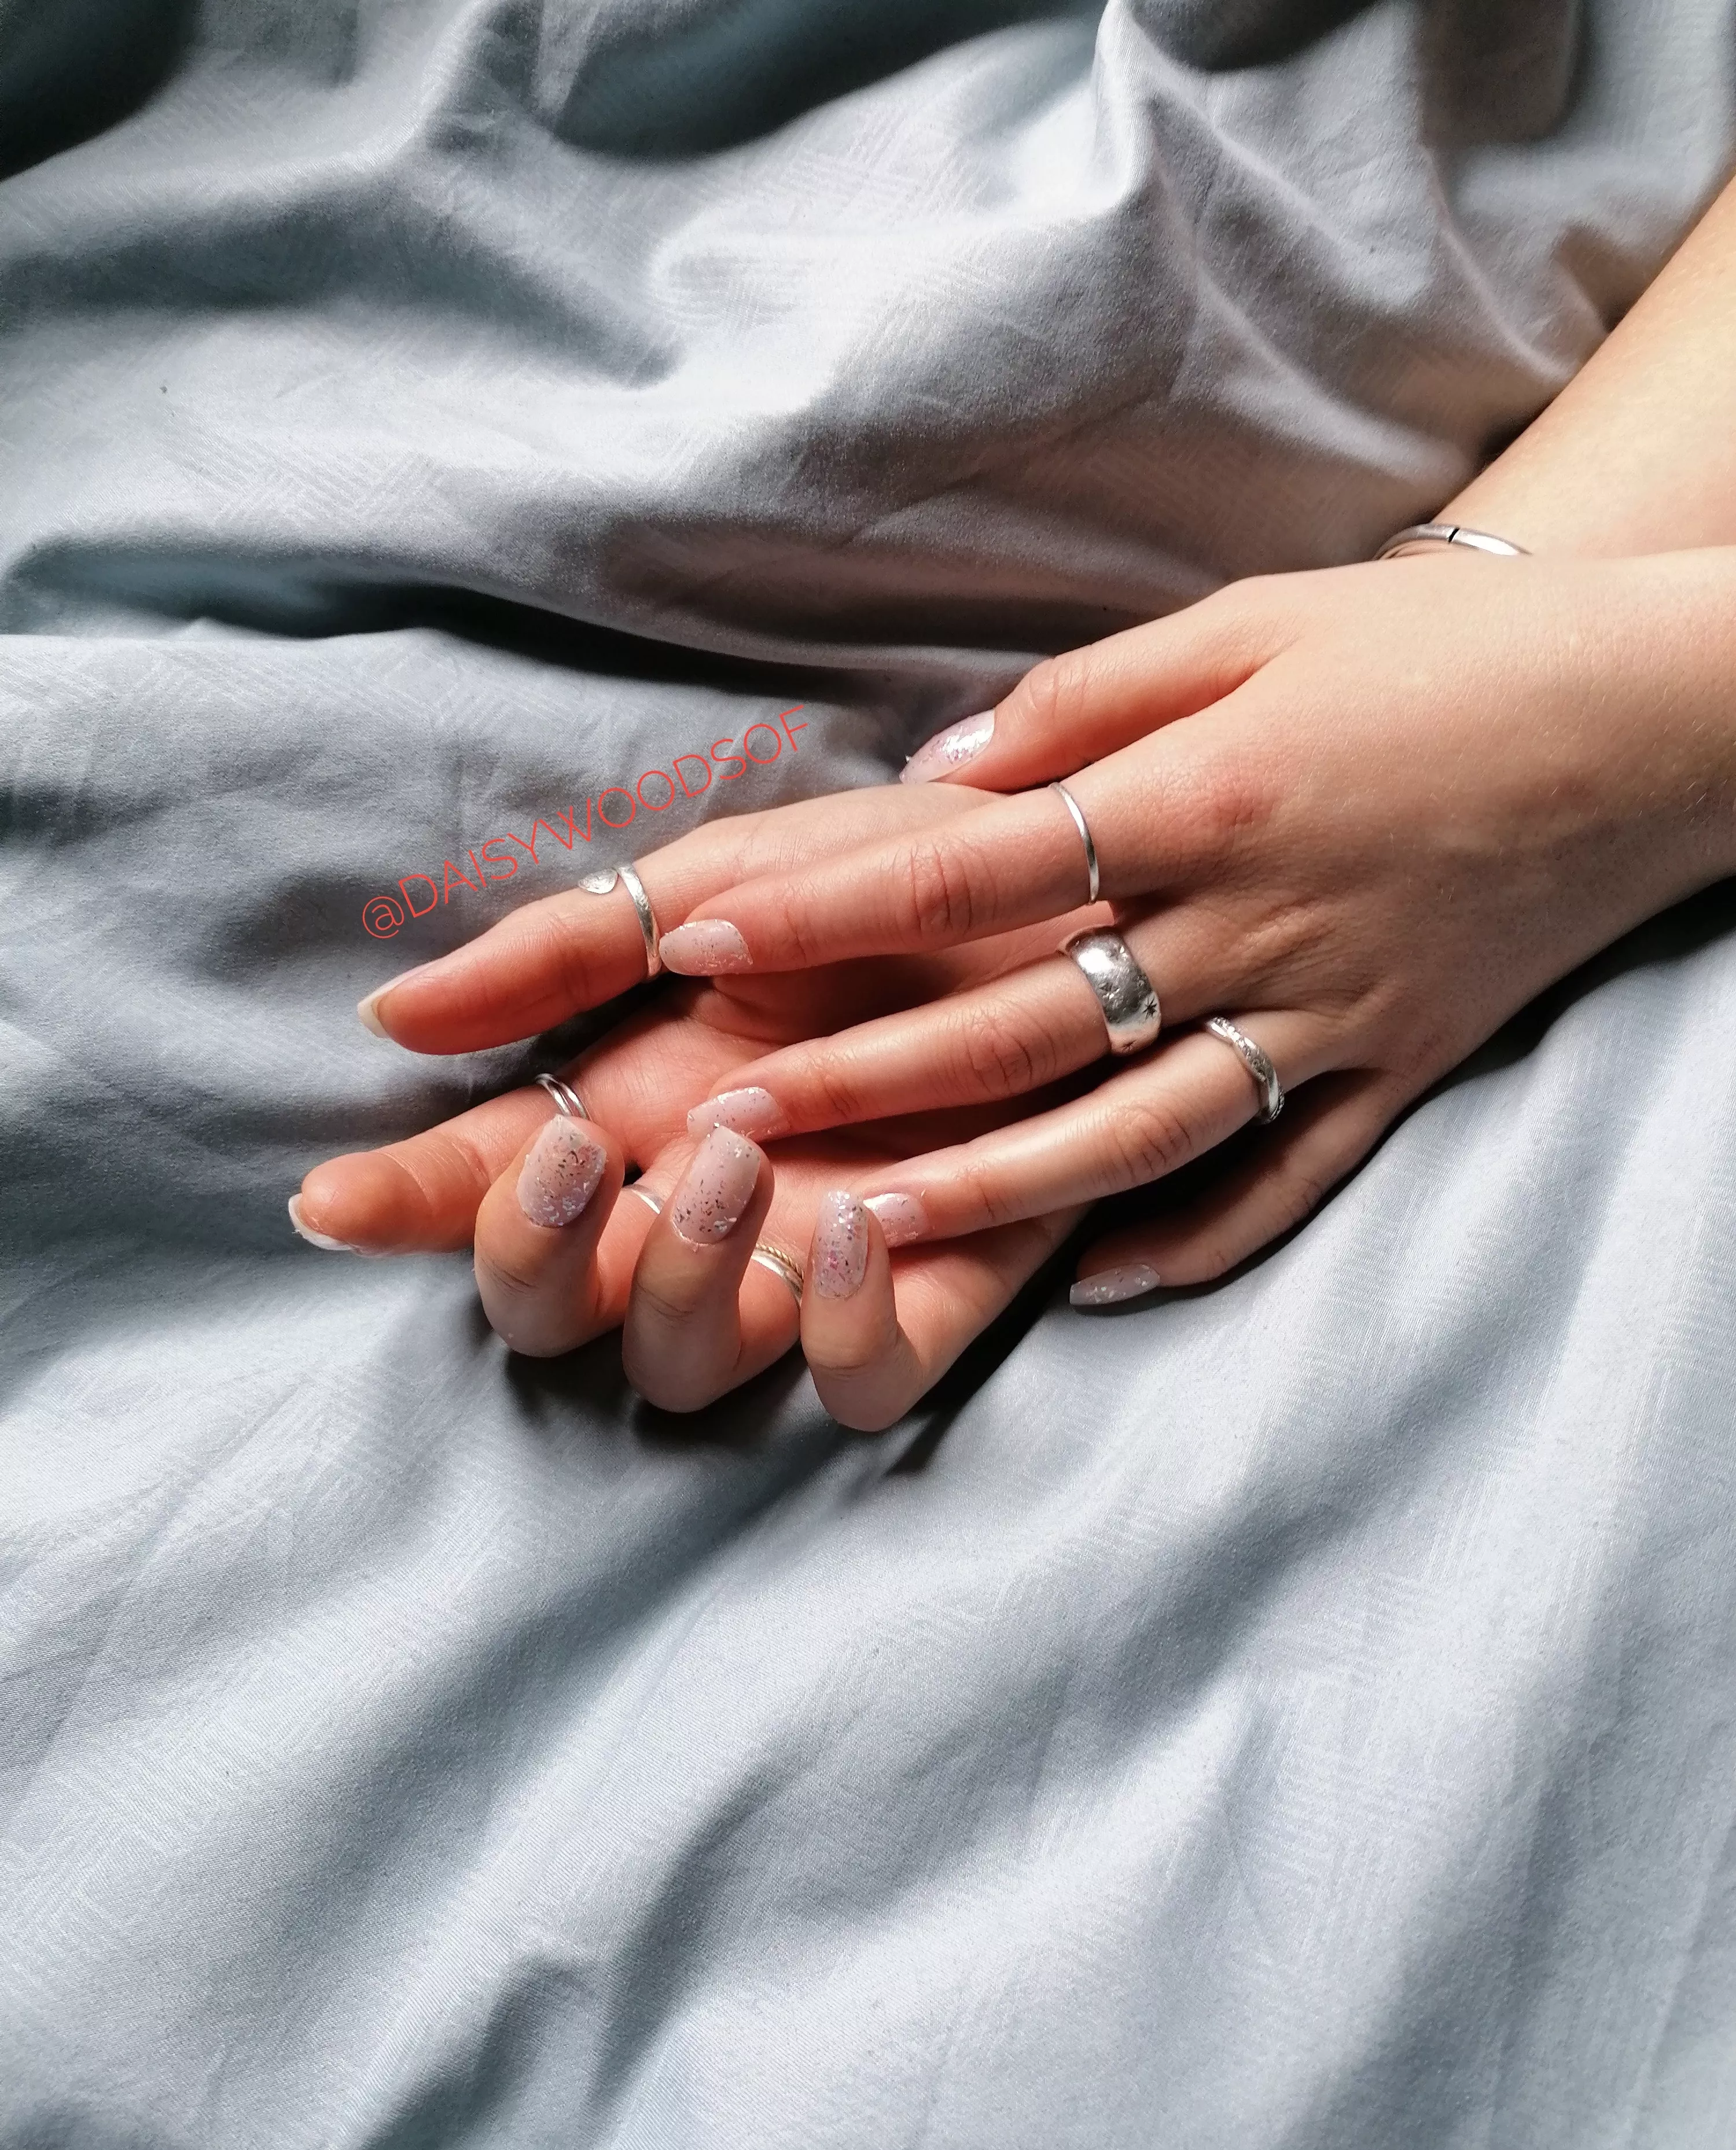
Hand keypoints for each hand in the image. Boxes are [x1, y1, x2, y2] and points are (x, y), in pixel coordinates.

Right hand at [292, 789, 1083, 1425]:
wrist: (1098, 886)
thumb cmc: (911, 876)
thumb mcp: (727, 880)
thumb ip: (567, 949)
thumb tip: (394, 1018)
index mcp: (641, 1099)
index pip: (487, 1181)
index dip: (409, 1206)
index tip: (335, 1199)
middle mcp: (710, 1203)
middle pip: (564, 1313)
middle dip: (535, 1258)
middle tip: (577, 1158)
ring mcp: (814, 1258)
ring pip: (689, 1368)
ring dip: (678, 1283)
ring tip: (730, 1155)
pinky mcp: (941, 1291)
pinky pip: (859, 1385)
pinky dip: (837, 1328)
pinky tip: (852, 1219)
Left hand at [655, 550, 1735, 1296]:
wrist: (1660, 716)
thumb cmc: (1441, 649)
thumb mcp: (1254, 622)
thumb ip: (1085, 700)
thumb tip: (938, 775)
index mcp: (1203, 799)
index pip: (969, 870)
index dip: (820, 912)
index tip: (693, 942)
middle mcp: (1251, 926)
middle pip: (1021, 1024)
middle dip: (860, 1076)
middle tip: (720, 1121)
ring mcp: (1326, 1018)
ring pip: (1129, 1132)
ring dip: (987, 1191)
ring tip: (859, 1229)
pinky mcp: (1395, 1073)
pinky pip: (1279, 1181)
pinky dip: (1186, 1240)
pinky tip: (1089, 1286)